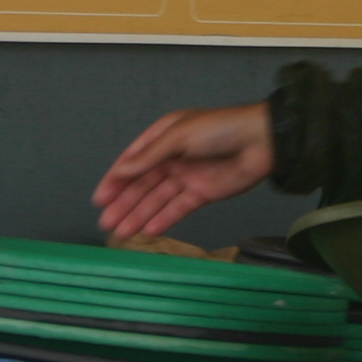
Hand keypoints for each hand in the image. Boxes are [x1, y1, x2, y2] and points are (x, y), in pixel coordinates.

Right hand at [93, 101, 273, 237]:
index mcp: (163, 137)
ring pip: (157, 199)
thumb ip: (149, 157)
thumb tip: (120, 171)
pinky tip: (149, 231)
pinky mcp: (202, 193)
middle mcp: (172, 157)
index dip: (115, 180)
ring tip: (121, 233)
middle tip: (106, 223)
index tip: (100, 198)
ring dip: (139, 215)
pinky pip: (178, 208)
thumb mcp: (178, 137)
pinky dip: (164, 220)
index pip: (133, 161)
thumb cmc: (219, 129)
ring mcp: (187, 176)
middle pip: (142, 184)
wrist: (261, 140)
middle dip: (123, 203)